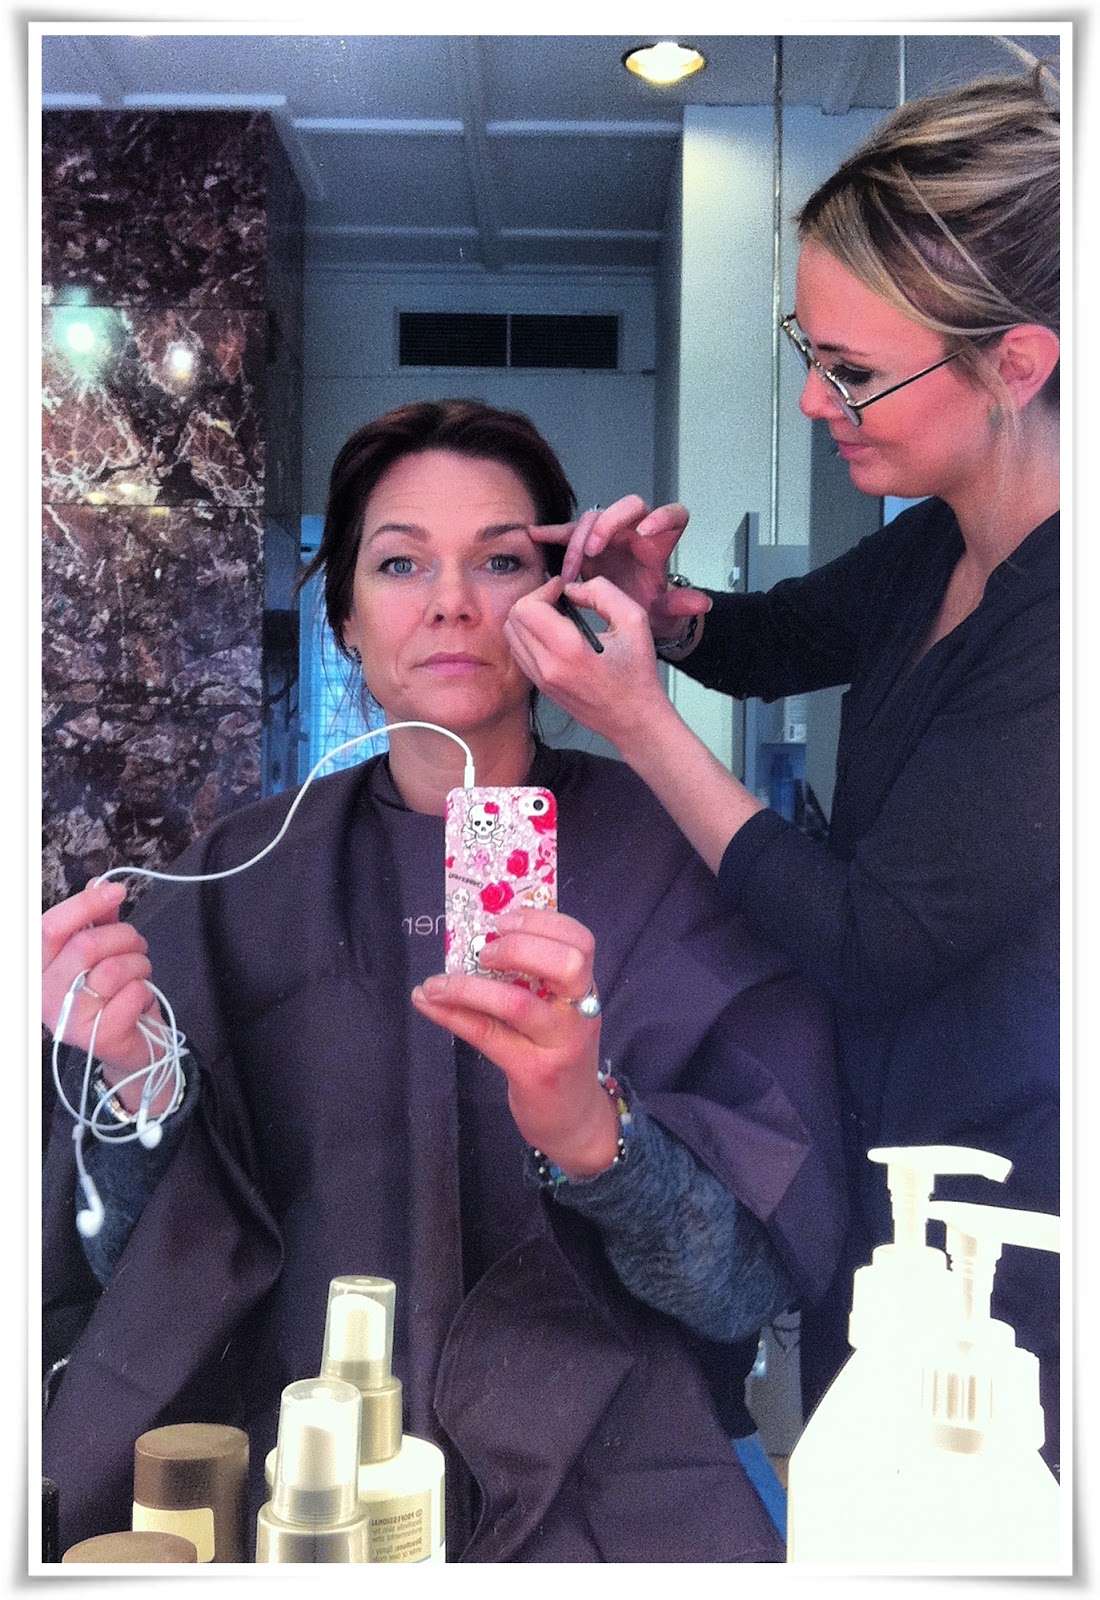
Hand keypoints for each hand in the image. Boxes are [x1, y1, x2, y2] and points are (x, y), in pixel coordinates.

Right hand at [42, 879, 164, 1105]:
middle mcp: (44, 995)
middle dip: (125, 937)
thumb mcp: (102, 952)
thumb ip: (98, 921)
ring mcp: (69, 1019)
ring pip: (114, 968)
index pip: (49, 928)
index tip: (116, 890)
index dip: (85, 904)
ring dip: (139, 964)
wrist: (131, 1046)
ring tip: (139, 973)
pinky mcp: (99, 1037)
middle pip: (86, 945)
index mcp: (38, 969)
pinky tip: (138, 1000)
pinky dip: (145, 990)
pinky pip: (133, 993)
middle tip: (138, 946)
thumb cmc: (112, 994)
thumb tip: (99, 884)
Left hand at [410, 908, 618, 1177]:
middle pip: (566, 964)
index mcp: (584, 990)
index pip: (580, 941)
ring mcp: (559, 1044)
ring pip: (517, 1003)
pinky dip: (452, 1016)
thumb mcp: (557, 1013)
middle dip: (518, 947)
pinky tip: (427, 1003)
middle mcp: (579, 1013)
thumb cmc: (556, 1054)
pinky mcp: (533, 1073)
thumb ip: (533, 980)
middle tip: (482, 951)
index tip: (501, 919)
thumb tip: (475, 940)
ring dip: (469, 985)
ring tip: (438, 982)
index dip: (541, 921)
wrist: (574, 1121)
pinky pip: (488, 1036)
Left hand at [505, 575, 668, 757]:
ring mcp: (541, 680)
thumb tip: (571, 588)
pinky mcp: (541, 687)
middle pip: (514, 619)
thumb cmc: (637, 674)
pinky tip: (554, 636)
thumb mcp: (634, 620)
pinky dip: (530, 636)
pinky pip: (519, 652)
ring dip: (530, 618)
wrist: (633, 719)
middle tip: (558, 601)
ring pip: (512, 635)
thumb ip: (602, 593)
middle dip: (534, 601)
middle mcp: (548, 667)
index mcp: (569, 650)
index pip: (527, 608)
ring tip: (556, 617)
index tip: (562, 589)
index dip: (543, 589)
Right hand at [527, 497, 709, 638]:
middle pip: (627, 508)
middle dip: (608, 524)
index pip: (671, 516)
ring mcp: (610, 537)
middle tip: (593, 550)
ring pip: (594, 520)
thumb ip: (680, 606)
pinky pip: (568, 533)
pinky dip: (553, 533)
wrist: (628, 621)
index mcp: (660, 546)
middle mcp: (636, 533)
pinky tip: (536, 535)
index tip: (647, 532)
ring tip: (567, 575)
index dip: (662, 517)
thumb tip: (702, 603)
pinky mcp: (587, 546)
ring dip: (578, 543)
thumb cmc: (649, 612)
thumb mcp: (666, 615)